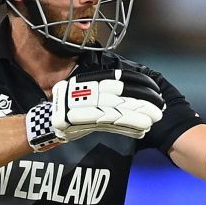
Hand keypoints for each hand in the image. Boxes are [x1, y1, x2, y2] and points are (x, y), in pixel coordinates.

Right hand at [27, 69, 164, 148]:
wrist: (44, 125)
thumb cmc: (69, 112)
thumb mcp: (85, 96)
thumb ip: (105, 95)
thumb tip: (131, 94)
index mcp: (88, 81)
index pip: (117, 77)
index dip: (137, 81)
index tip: (154, 86)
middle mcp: (85, 89)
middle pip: (120, 91)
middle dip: (142, 97)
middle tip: (160, 103)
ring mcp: (82, 104)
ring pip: (117, 106)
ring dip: (139, 112)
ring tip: (156, 116)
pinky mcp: (81, 119)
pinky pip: (109, 121)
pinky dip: (127, 124)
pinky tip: (143, 127)